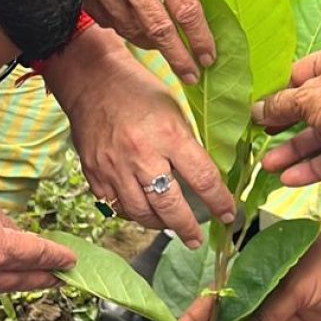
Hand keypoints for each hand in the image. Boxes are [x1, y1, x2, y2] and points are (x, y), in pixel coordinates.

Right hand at [45, 32, 233, 244]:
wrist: (92, 81)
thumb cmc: (138, 91)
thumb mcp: (174, 111)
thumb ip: (187, 145)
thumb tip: (203, 177)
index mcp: (168, 135)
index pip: (203, 179)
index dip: (220, 201)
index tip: (228, 214)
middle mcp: (141, 156)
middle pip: (170, 206)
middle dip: (187, 227)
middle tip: (197, 239)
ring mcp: (114, 168)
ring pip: (141, 213)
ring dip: (160, 224)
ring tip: (170, 226)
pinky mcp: (94, 174)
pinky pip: (116, 206)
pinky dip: (132, 213)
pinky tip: (143, 211)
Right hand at [63, 0, 214, 81]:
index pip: (184, 7)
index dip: (200, 36)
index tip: (210, 54)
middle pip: (159, 29)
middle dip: (179, 56)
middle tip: (194, 75)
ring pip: (132, 30)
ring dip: (153, 46)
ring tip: (169, 52)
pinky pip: (109, 20)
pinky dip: (126, 30)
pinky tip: (137, 30)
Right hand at [255, 42, 320, 185]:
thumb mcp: (307, 98)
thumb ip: (280, 105)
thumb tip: (256, 110)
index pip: (301, 76)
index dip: (280, 95)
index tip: (259, 112)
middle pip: (312, 118)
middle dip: (288, 139)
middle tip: (265, 153)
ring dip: (303, 161)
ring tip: (277, 173)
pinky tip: (314, 180)